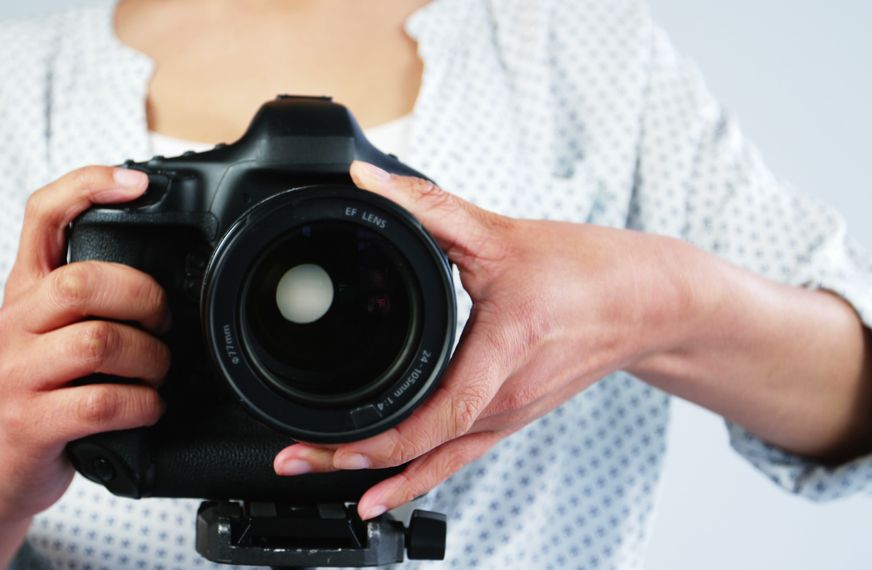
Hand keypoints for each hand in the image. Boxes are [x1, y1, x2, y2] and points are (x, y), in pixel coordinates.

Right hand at [0, 166, 170, 526]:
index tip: (137, 182)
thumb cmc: (42, 396)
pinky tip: (148, 407)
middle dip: (142, 297)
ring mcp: (15, 373)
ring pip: (97, 342)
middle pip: (81, 281)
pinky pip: (101, 403)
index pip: (41, 214)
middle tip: (165, 323)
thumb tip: (165, 275)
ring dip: (150, 358)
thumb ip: (91, 300)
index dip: (87, 186)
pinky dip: (142, 404)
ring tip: (157, 372)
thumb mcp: (53, 335)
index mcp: (24, 292)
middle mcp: (12, 323)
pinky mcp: (29, 422)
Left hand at [273, 161, 699, 518]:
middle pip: (425, 450)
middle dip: (355, 461)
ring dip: (380, 473)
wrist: (648, 302)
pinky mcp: (512, 416)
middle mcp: (508, 398)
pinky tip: (385, 489)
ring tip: (325, 477)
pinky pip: (458, 457)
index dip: (385, 442)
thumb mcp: (502, 233)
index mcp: (506, 352)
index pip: (441, 416)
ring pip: (438, 462)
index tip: (334, 446)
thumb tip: (367, 180)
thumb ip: (430, 205)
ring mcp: (510, 415)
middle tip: (294, 462)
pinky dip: (418, 475)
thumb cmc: (589, 272)